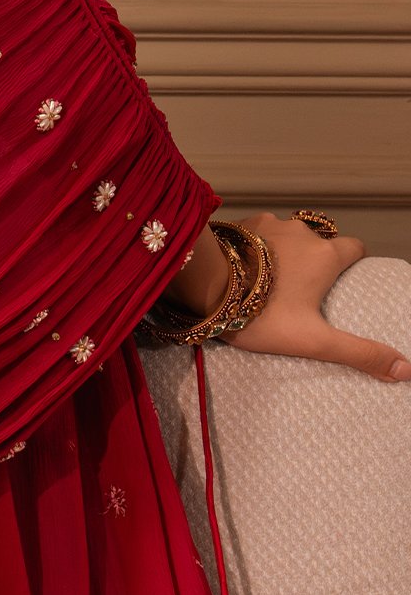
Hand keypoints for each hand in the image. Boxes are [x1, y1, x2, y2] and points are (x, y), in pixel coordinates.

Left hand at [221, 211, 409, 383]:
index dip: (353, 261)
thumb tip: (405, 370)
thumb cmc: (261, 314)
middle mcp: (301, 232)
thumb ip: (359, 353)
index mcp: (325, 255)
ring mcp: (269, 224)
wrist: (204, 284)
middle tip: (306, 287)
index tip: (347, 278)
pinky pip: (258, 232)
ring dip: (285, 250)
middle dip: (317, 258)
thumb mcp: (314, 340)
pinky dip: (259, 246)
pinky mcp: (240, 224)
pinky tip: (248, 267)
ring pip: (287, 234)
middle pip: (320, 240)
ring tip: (274, 279)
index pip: (354, 247)